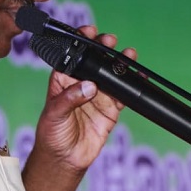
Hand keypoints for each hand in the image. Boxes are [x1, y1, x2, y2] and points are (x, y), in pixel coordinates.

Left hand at [33, 25, 136, 171]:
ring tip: (129, 54)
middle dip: (103, 48)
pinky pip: (123, 93)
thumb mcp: (54, 114)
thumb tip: (90, 86)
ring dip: (120, 63)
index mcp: (63, 79)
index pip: (72, 55)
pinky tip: (139, 77)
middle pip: (94, 60)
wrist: (65, 159)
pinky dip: (132, 85)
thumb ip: (70, 99)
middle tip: (110, 41)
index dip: (80, 42)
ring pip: (111, 74)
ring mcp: (98, 95)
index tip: (89, 32)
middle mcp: (81, 83)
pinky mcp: (110, 109)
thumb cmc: (51, 134)